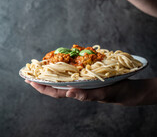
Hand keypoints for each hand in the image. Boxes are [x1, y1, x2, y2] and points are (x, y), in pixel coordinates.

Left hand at [25, 78, 156, 105]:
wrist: (126, 89)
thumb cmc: (116, 92)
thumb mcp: (103, 94)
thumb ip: (87, 94)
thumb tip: (69, 92)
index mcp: (78, 92)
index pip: (55, 92)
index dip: (41, 87)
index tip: (29, 81)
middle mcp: (77, 87)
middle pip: (55, 85)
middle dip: (42, 79)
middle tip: (30, 72)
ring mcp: (81, 82)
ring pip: (62, 78)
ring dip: (51, 73)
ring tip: (42, 66)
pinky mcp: (87, 76)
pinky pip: (72, 72)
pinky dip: (64, 67)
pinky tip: (63, 62)